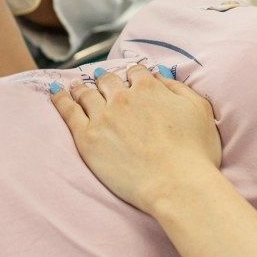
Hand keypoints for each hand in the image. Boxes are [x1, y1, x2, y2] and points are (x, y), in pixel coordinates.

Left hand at [49, 66, 221, 213]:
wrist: (176, 184)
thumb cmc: (195, 153)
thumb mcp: (199, 110)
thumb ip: (178, 89)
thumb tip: (160, 76)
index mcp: (150, 89)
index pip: (136, 72)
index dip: (133, 75)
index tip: (130, 78)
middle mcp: (123, 97)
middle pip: (108, 80)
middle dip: (105, 79)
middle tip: (99, 80)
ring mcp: (103, 117)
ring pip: (86, 93)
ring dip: (81, 87)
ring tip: (75, 86)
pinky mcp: (87, 138)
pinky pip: (68, 112)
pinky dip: (61, 99)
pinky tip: (57, 94)